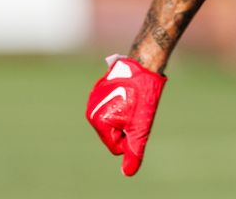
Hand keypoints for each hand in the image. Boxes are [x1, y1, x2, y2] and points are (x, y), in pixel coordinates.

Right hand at [86, 55, 167, 176]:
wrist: (144, 62)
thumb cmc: (143, 96)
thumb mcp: (141, 128)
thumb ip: (133, 151)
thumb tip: (127, 173)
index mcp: (97, 121)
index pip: (115, 146)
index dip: (131, 136)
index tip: (137, 119)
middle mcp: (91, 110)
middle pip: (113, 133)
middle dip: (126, 125)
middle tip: (136, 108)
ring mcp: (94, 98)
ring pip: (114, 120)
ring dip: (125, 115)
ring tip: (134, 99)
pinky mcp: (100, 89)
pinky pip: (113, 106)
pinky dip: (123, 104)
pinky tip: (130, 92)